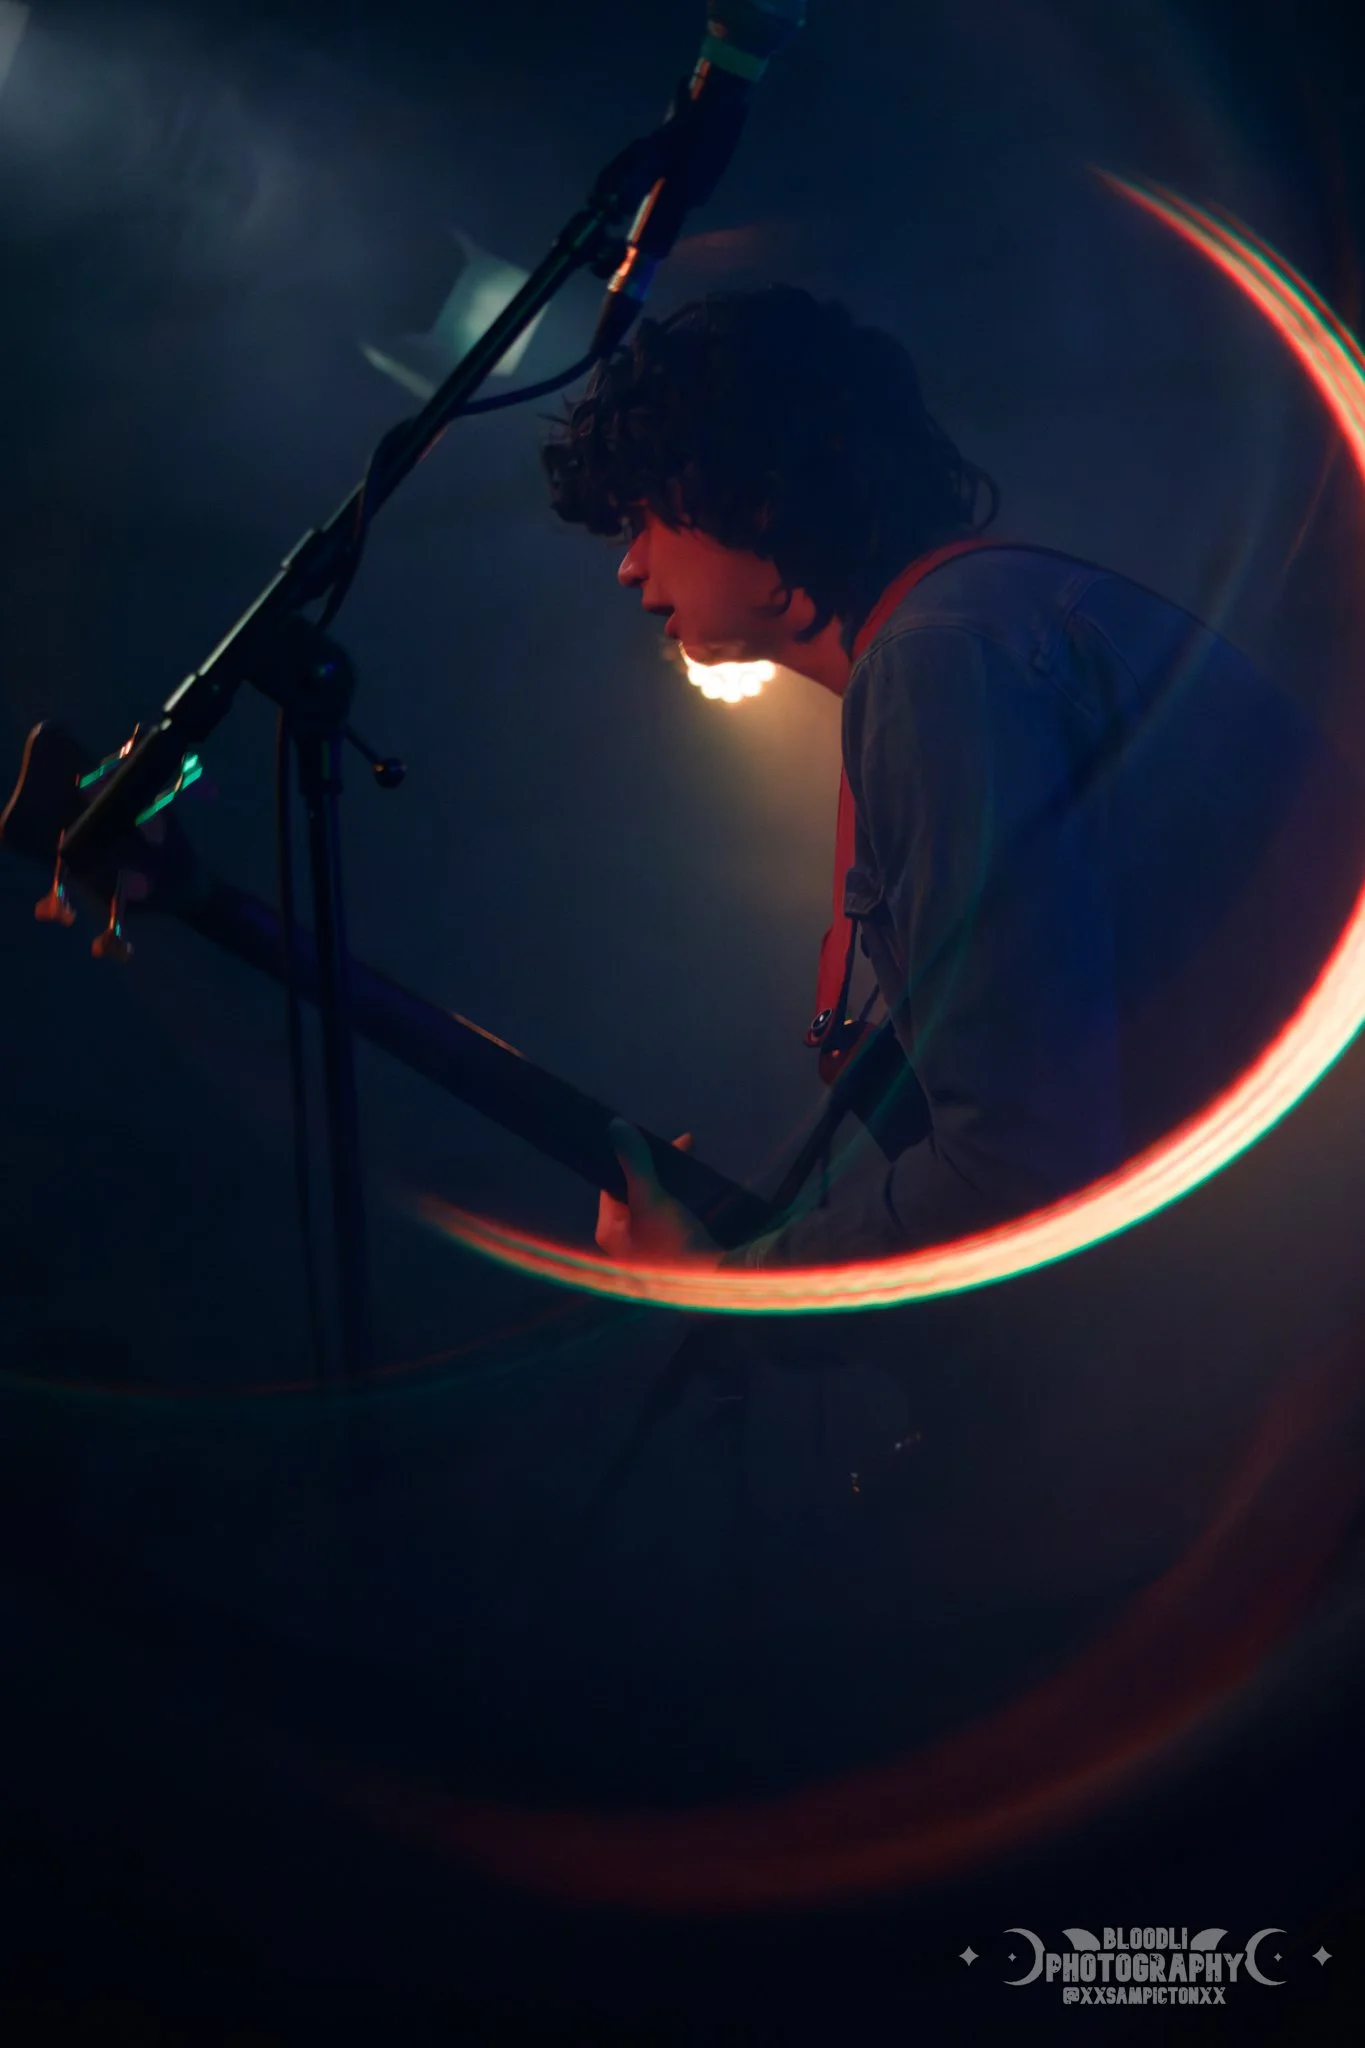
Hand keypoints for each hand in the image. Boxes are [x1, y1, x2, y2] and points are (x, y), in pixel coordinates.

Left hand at [595, 1120, 722, 1267]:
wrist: (710, 1284)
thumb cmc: (671, 1243)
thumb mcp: (650, 1199)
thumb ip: (634, 1162)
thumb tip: (615, 1126)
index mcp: (609, 1230)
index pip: (610, 1184)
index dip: (627, 1159)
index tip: (647, 1137)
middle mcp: (624, 1240)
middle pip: (635, 1190)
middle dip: (655, 1165)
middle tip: (680, 1144)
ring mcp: (649, 1246)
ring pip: (656, 1200)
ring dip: (671, 1178)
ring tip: (690, 1154)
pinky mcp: (673, 1249)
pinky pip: (672, 1213)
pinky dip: (681, 1195)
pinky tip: (697, 1182)